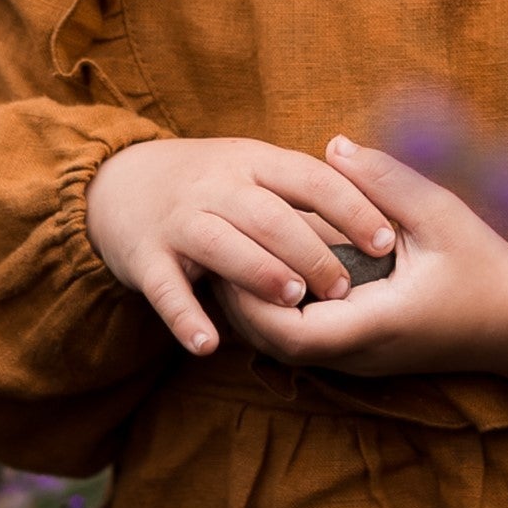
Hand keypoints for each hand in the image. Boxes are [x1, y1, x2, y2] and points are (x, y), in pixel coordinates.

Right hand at [86, 134, 398, 357]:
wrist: (119, 183)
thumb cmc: (210, 184)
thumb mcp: (255, 167)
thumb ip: (304, 187)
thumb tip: (380, 206)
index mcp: (253, 162)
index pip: (311, 179)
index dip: (352, 208)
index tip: (387, 241)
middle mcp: (216, 186)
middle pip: (269, 215)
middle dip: (311, 251)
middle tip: (346, 288)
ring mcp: (178, 221)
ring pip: (222, 245)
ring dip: (259, 273)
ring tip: (294, 302)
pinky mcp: (145, 257)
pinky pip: (165, 289)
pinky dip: (185, 317)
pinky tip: (208, 345)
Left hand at [220, 135, 507, 387]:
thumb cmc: (487, 266)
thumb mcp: (442, 215)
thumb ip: (387, 181)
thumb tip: (334, 145)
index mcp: (375, 323)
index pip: (290, 331)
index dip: (252, 297)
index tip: (237, 251)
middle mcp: (360, 352)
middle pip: (273, 345)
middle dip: (239, 303)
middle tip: (222, 249)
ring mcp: (360, 360)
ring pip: (284, 348)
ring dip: (256, 310)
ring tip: (237, 256)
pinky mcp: (363, 353)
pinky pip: (304, 342)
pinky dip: (279, 313)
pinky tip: (273, 270)